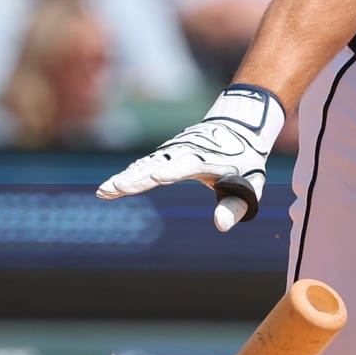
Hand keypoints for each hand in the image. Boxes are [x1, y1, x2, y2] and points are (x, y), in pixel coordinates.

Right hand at [96, 86, 284, 230]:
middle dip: (138, 176)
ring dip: (126, 177)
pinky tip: (108, 189)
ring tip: (105, 191)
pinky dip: (127, 175)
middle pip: (159, 164)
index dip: (174, 170)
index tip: (157, 177)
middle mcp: (187, 151)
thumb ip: (235, 207)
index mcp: (209, 159)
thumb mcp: (250, 186)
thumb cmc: (245, 163)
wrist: (238, 128)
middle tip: (117, 187)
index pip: (189, 164)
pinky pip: (143, 164)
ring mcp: (174, 150)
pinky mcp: (166, 153)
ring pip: (146, 164)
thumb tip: (220, 226)